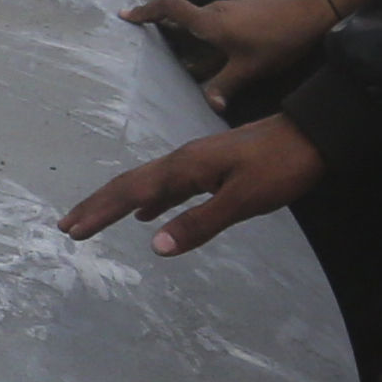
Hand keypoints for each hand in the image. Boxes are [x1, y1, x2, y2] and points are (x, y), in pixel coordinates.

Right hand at [63, 112, 328, 256]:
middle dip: (97, 205)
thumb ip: (199, 223)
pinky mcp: (210, 166)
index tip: (72, 230)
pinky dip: (149, 200)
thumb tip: (154, 246)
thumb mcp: (243, 200)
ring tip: (96, 219)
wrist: (313, 135)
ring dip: (118, 202)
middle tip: (68, 226)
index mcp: (185, 168)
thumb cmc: (280, 167)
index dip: (100, 212)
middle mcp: (183, 161)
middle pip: (129, 184)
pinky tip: (148, 213)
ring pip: (146, 183)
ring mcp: (196, 162)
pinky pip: (167, 185)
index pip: (131, 192)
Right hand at [126, 0, 342, 101]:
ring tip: (185, 57)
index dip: (145, 11)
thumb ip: (225, 86)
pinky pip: (216, 22)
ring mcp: (230, 7)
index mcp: (210, 22)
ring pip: (200, 20)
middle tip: (148, 43)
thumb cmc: (277, 40)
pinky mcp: (243, 10)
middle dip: (162, 27)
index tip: (126, 17)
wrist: (311, 12)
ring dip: (188, 34)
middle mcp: (215, 10)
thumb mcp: (250, 69)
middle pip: (181, 14)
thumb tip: (209, 105)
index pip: (168, 8)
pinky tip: (219, 53)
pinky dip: (207, 35)